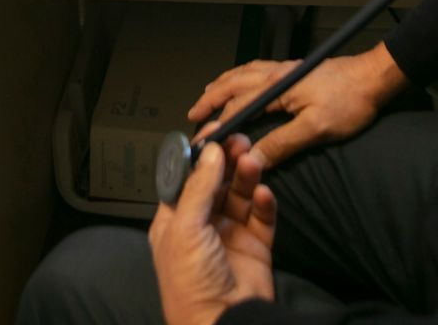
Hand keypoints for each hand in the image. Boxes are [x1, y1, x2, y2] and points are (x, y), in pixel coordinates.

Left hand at [149, 136, 276, 324]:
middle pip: (217, 182)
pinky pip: (262, 215)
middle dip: (227, 160)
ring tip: (253, 160)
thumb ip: (199, 187)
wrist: (224, 322)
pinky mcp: (256, 245)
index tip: (214, 132)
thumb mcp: (185, 230)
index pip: (186, 178)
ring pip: (241, 194)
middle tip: (240, 139)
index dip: (200, 155)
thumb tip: (209, 151)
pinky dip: (264, 202)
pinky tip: (264, 194)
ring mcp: (230, 234)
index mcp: (174, 221)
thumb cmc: (190, 284)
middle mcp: (201, 225)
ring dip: (247, 175)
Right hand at [188, 42, 409, 168]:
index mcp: (275, 87)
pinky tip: (243, 81)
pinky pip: (256, 69)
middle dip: (211, 99)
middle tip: (194, 114)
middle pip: (232, 84)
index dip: (216, 126)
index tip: (201, 141)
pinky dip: (240, 76)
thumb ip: (282, 144)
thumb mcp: (316, 129)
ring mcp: (284, 69)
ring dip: (223, 85)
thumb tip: (252, 159)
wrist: (374, 77)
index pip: (235, 108)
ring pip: (243, 73)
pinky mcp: (295, 70)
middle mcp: (275, 74)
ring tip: (209, 94)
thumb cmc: (350, 101)